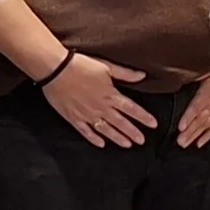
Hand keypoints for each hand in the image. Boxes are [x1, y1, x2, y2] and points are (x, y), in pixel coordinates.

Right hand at [42, 54, 156, 148]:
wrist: (55, 69)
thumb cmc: (81, 65)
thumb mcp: (107, 67)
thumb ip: (126, 74)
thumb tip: (142, 75)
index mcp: (110, 95)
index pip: (132, 109)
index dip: (144, 117)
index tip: (153, 124)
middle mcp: (100, 107)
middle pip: (121, 123)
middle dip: (133, 132)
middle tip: (142, 141)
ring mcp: (87, 114)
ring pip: (106, 130)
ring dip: (117, 138)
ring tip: (127, 144)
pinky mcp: (73, 117)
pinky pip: (86, 131)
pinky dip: (94, 138)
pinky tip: (101, 144)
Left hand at [179, 72, 209, 148]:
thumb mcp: (209, 70)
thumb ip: (200, 77)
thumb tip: (184, 78)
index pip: (197, 105)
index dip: (189, 116)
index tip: (181, 127)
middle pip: (201, 118)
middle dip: (190, 131)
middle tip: (180, 142)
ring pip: (207, 124)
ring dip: (196, 135)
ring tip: (185, 144)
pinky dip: (208, 135)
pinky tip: (200, 143)